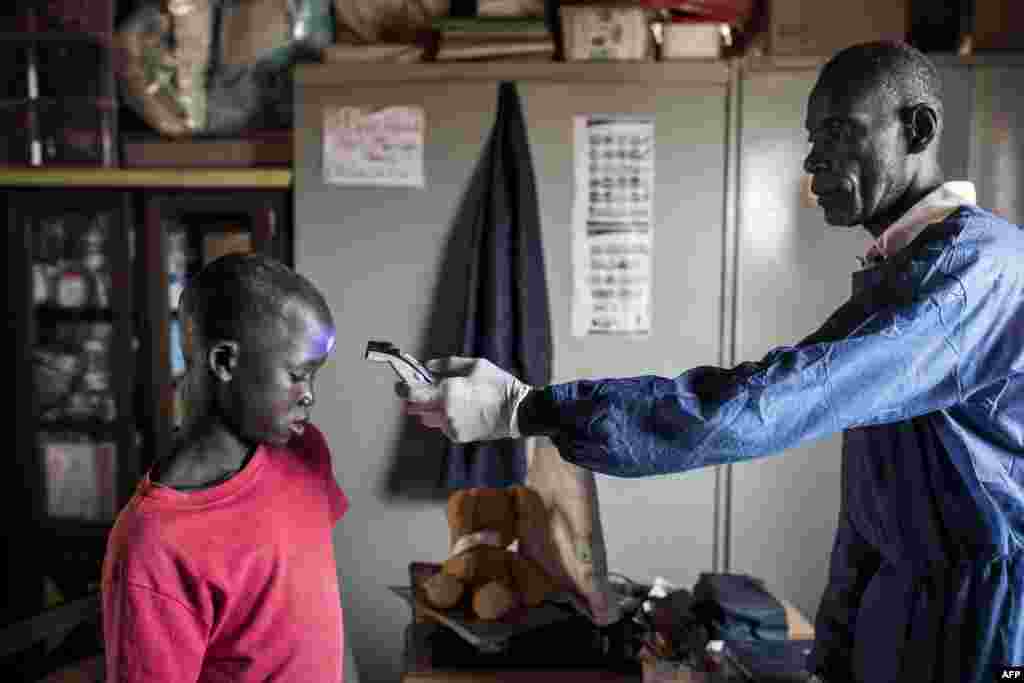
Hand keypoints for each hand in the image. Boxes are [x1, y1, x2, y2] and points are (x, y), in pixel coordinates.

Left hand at [397, 357, 531, 442]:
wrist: (517, 412)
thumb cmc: (498, 385)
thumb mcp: (475, 365)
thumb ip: (446, 364)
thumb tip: (427, 366)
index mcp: (447, 392)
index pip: (412, 393)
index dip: (402, 388)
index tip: (400, 383)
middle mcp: (445, 412)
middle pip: (417, 407)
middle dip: (418, 398)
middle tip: (427, 388)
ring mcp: (451, 426)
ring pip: (429, 417)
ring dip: (432, 408)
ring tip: (452, 399)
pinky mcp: (458, 436)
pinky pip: (443, 425)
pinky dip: (446, 417)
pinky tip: (463, 410)